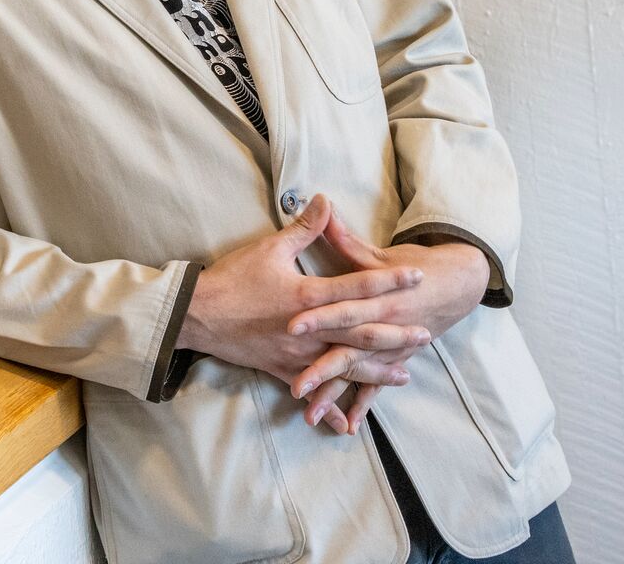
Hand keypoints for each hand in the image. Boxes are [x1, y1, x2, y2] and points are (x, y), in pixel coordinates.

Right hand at [179, 196, 429, 394]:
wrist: (197, 314)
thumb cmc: (232, 278)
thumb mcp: (268, 248)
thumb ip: (303, 227)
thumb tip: (325, 200)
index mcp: (308, 295)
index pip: (358, 287)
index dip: (390, 280)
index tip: (418, 277)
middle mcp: (310, 330)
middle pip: (362, 333)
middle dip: (396, 334)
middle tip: (426, 334)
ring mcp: (297, 354)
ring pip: (345, 367)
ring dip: (377, 372)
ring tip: (404, 374)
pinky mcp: (283, 370)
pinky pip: (313, 391)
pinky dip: (331, 407)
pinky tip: (349, 423)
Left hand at [286, 210, 490, 432]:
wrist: (459, 284)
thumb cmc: (415, 265)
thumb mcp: (381, 253)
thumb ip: (347, 240)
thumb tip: (321, 207)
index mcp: (380, 299)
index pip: (343, 308)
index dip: (319, 317)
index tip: (291, 326)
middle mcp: (386, 328)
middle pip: (349, 350)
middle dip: (322, 368)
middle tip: (296, 385)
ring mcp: (392, 348)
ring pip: (359, 375)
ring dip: (336, 394)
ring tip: (309, 413)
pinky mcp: (396, 359)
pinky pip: (376, 386)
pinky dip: (362, 404)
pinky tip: (345, 426)